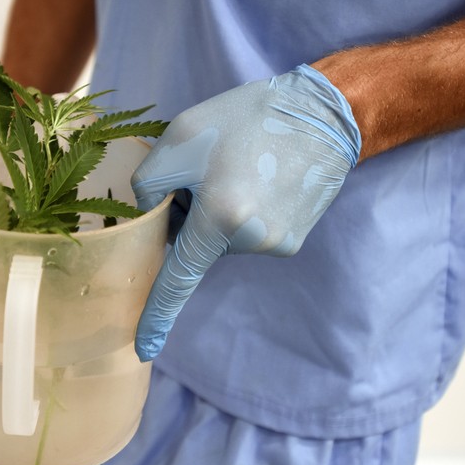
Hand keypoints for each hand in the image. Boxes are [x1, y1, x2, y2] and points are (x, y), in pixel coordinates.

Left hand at [131, 64, 360, 360]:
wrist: (321, 113)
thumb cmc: (243, 119)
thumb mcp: (180, 136)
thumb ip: (149, 183)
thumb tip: (153, 220)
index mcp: (220, 216)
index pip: (177, 279)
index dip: (157, 316)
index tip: (143, 351)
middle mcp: (250, 241)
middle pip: (196, 244)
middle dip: (189, 216)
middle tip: (211, 169)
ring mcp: (275, 246)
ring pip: (222, 240)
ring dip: (219, 212)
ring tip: (242, 169)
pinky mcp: (291, 242)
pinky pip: (248, 236)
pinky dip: (243, 214)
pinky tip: (261, 180)